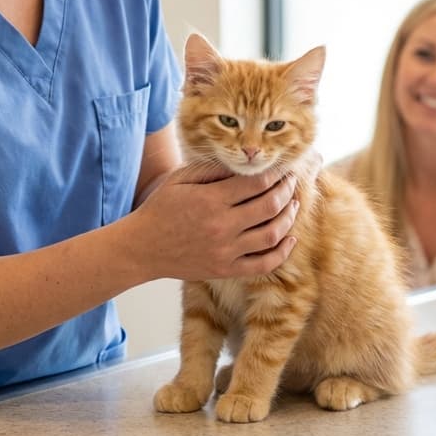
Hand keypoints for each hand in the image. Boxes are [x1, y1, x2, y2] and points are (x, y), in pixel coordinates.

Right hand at [131, 162, 299, 280]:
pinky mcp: (226, 270)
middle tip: (291, 182)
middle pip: (269, 206)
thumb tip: (243, 165)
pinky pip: (264, 264)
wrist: (143, 247)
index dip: (273, 173)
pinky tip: (290, 238)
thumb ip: (212, 169)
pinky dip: (283, 252)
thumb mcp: (181, 179)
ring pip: (272, 234)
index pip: (255, 183)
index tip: (280, 169)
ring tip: (293, 205)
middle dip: (286, 191)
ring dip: (289, 218)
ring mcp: (226, 251)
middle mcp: (222, 226)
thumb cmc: (161, 208)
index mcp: (211, 199)